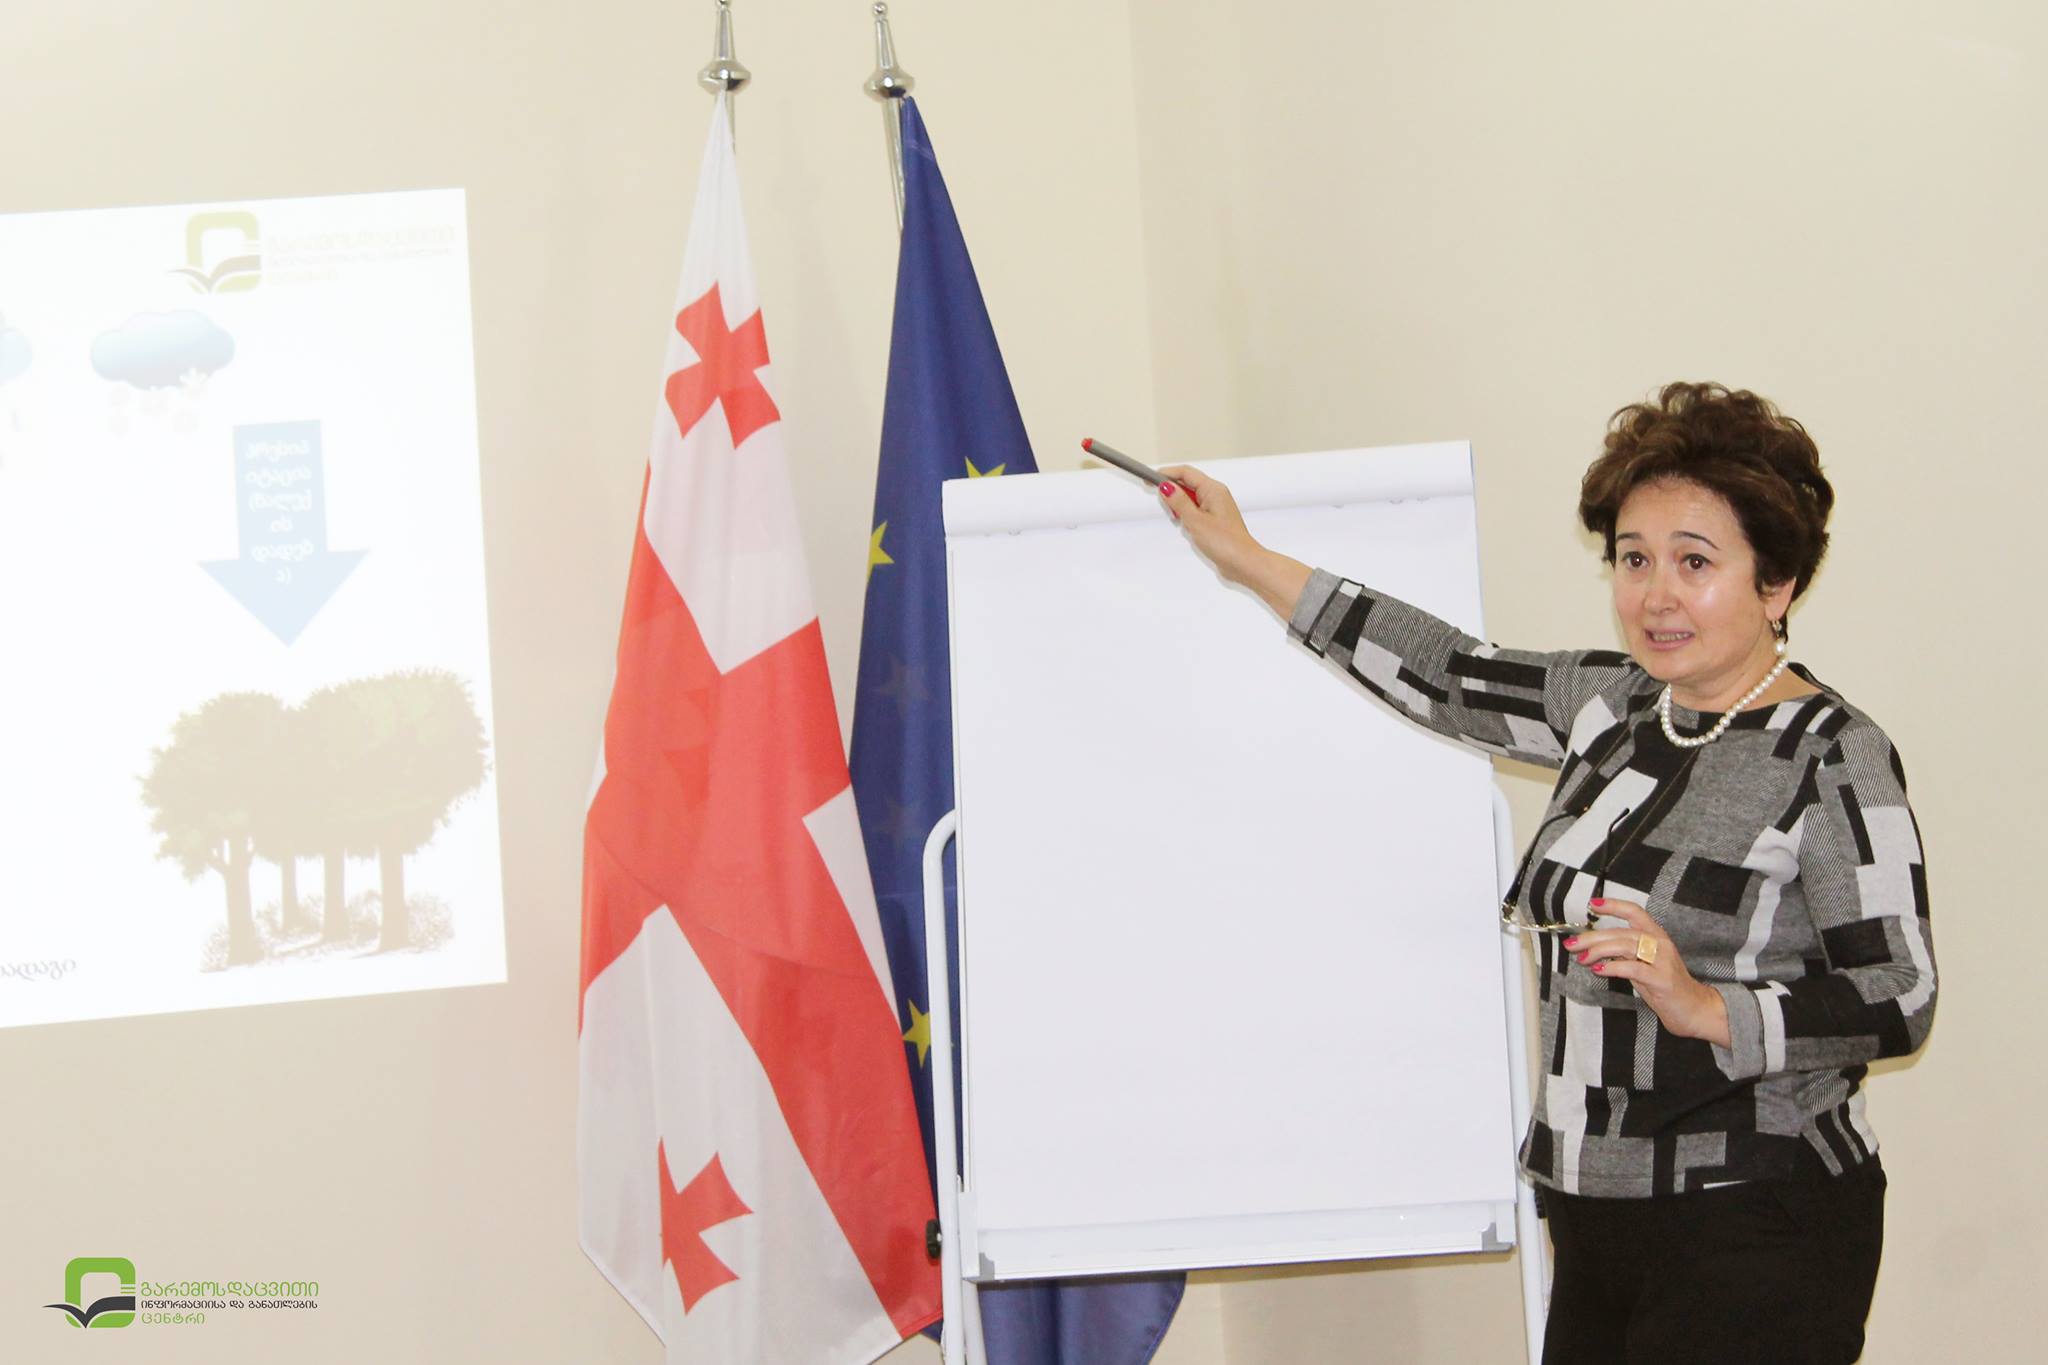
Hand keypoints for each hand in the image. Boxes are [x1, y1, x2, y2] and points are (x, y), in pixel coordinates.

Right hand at [1157, 464, 1310, 616]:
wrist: (1244, 563)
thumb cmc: (1226, 543)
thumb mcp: (1195, 521)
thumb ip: (1179, 502)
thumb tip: (1166, 487)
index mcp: (1213, 489)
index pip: (1185, 473)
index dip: (1166, 474)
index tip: (1149, 479)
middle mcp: (1216, 495)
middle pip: (1187, 484)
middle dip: (1174, 494)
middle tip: (1167, 508)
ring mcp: (1216, 507)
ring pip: (1190, 499)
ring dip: (1181, 508)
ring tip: (1183, 523)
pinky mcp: (1215, 520)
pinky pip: (1196, 511)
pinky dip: (1188, 517)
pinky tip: (1189, 530)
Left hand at [1564, 899, 1729, 1046]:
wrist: (1694, 1009)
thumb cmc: (1665, 986)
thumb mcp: (1642, 965)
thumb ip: (1623, 954)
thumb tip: (1594, 947)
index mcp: (1656, 936)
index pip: (1635, 912)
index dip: (1613, 905)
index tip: (1592, 905)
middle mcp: (1660, 944)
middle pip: (1622, 932)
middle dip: (1593, 937)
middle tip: (1573, 944)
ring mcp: (1662, 961)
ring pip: (1625, 946)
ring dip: (1598, 951)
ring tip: (1582, 958)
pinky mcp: (1661, 979)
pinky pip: (1632, 968)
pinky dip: (1612, 967)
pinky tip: (1599, 970)